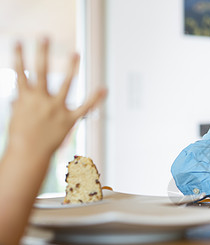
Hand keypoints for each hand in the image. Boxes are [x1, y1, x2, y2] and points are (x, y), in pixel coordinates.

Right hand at [8, 38, 106, 156]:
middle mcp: (40, 100)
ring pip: (65, 84)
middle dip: (42, 53)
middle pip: (41, 71)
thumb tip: (16, 97)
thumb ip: (19, 103)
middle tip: (45, 36)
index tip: (19, 41)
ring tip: (75, 53)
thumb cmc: (21, 136)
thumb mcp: (16, 116)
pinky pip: (85, 107)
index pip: (21, 72)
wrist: (28, 154)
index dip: (19, 55)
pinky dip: (96, 98)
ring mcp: (56, 109)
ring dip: (70, 68)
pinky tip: (104, 88)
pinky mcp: (69, 120)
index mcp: (25, 98)